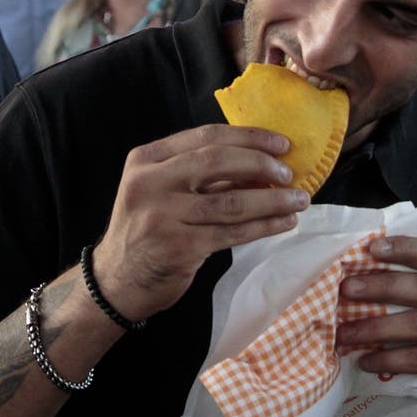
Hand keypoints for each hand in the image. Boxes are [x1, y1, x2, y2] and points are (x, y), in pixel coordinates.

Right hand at [89, 124, 307, 323]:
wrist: (118, 280)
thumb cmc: (147, 230)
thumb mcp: (159, 190)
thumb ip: (199, 174)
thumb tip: (260, 162)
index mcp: (146, 160)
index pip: (205, 136)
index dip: (248, 137)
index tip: (280, 144)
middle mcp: (150, 183)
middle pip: (218, 161)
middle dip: (261, 164)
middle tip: (289, 172)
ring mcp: (163, 216)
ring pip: (231, 201)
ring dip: (272, 199)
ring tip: (299, 199)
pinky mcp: (179, 247)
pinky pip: (233, 233)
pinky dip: (264, 226)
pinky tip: (284, 223)